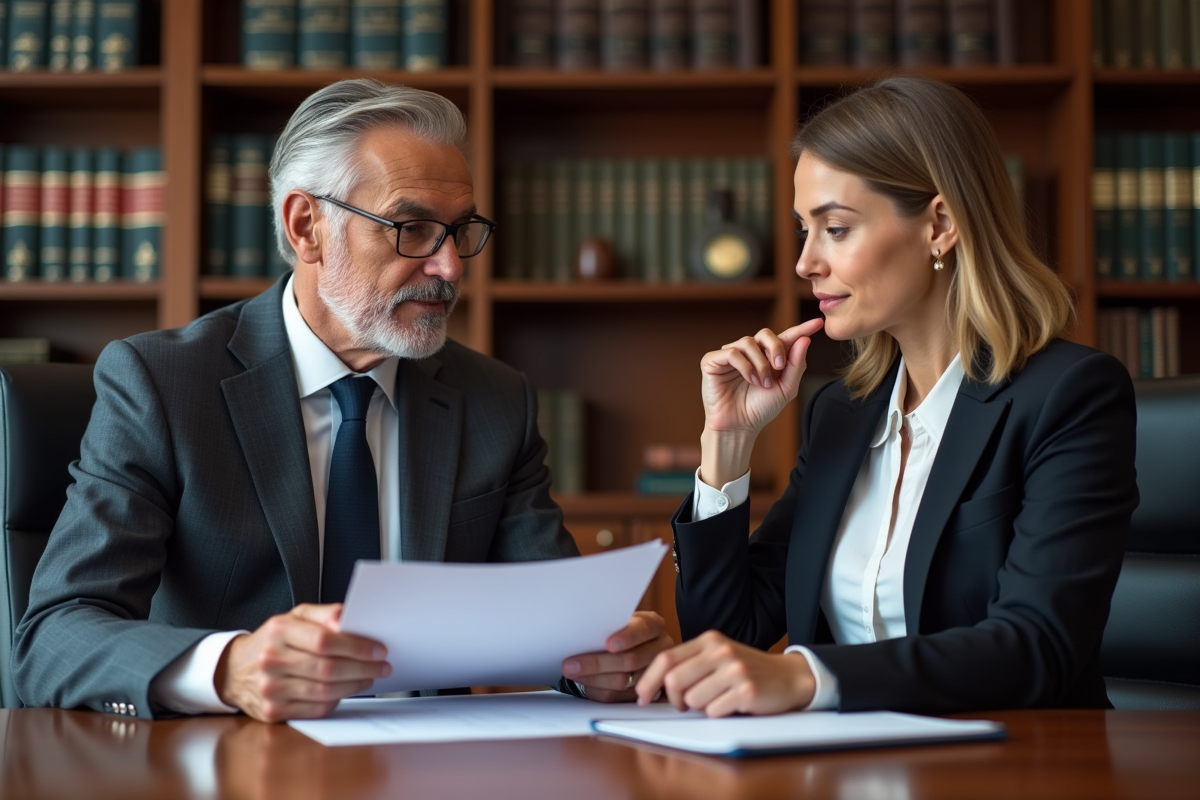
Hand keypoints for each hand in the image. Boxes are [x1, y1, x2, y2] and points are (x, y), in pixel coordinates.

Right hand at [214, 603, 390, 722]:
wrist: (234, 670)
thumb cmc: (273, 640)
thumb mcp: (295, 616)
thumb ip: (325, 614)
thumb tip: (349, 619)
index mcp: (278, 631)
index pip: (324, 640)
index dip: (356, 646)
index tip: (378, 649)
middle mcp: (271, 660)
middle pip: (328, 668)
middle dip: (362, 667)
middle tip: (382, 666)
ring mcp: (270, 688)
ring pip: (325, 691)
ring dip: (355, 685)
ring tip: (370, 676)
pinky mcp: (273, 711)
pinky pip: (316, 709)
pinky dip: (337, 700)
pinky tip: (347, 690)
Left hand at [561, 611, 673, 702]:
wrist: (628, 647)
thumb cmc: (618, 630)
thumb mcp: (618, 621)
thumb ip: (609, 625)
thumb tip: (583, 635)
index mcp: (654, 625)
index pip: (643, 629)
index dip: (627, 637)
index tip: (609, 643)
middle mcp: (660, 648)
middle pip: (632, 659)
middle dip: (598, 663)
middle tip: (571, 664)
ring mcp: (655, 673)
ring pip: (624, 682)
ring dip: (593, 679)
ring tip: (571, 672)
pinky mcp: (644, 694)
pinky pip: (619, 697)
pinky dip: (598, 690)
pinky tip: (583, 683)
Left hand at [635, 630, 814, 716]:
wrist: (789, 677)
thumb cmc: (747, 670)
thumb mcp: (718, 657)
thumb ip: (690, 664)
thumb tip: (653, 686)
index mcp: (709, 641)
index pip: (666, 658)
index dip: (649, 679)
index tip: (642, 696)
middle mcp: (720, 651)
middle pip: (674, 680)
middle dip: (673, 700)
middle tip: (684, 705)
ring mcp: (734, 669)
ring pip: (693, 699)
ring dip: (699, 707)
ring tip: (717, 700)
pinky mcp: (746, 689)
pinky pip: (714, 711)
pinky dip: (718, 713)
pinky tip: (732, 705)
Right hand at [700, 319, 823, 436]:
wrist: (740, 426)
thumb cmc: (761, 409)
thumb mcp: (786, 389)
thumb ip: (796, 365)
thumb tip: (804, 340)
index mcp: (768, 357)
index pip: (785, 338)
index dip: (801, 329)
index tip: (818, 323)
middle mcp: (749, 352)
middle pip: (765, 333)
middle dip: (776, 347)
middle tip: (780, 367)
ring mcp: (730, 355)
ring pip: (748, 341)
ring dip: (760, 363)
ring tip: (763, 382)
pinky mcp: (713, 361)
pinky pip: (732, 352)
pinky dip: (745, 366)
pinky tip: (750, 380)